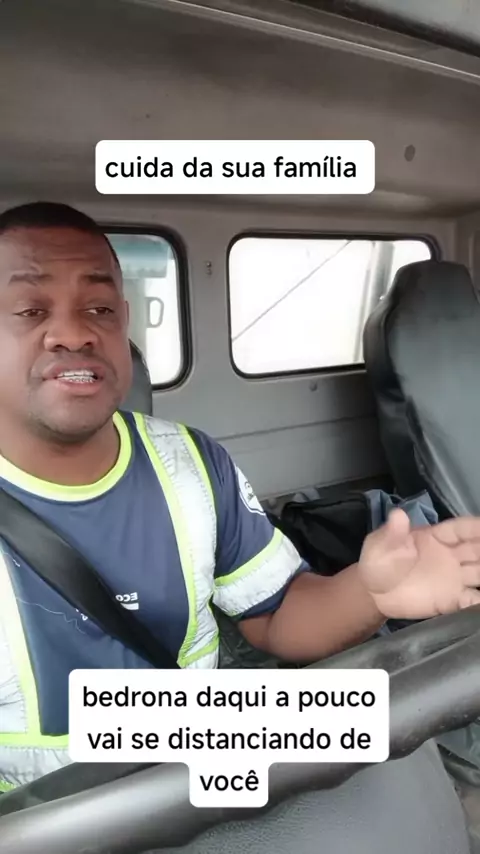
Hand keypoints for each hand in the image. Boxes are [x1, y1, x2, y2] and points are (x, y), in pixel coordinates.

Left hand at [358, 509, 479, 618]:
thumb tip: (397, 514)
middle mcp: (451, 556)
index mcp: (436, 537)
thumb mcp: (379, 545)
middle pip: (478, 550)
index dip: (477, 528)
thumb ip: (391, 533)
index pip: (461, 530)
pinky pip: (472, 600)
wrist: (373, 593)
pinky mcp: (451, 600)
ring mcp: (454, 578)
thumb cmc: (378, 562)